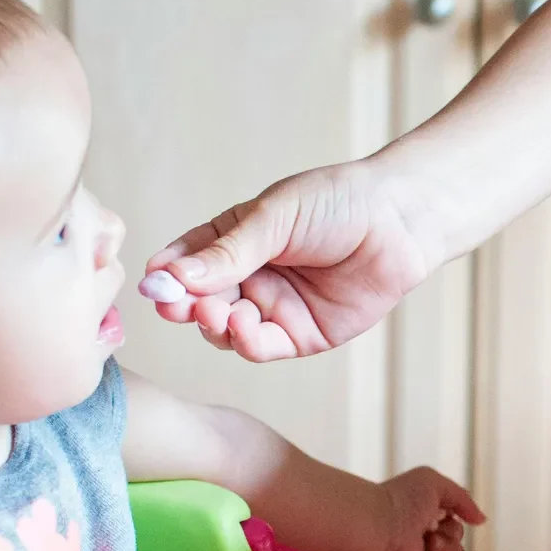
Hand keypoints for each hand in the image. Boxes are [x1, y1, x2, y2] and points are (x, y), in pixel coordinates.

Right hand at [141, 161, 461, 361]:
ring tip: (215, 312)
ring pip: (224, 329)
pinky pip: (261, 347)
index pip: (185, 261)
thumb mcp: (274, 219)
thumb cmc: (337, 203)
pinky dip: (245, 342)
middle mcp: (248, 277)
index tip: (151, 283)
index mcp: (233, 240)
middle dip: (182, 305)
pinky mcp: (301, 335)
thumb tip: (170, 276)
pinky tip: (243, 325)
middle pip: (199, 300)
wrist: (399, 221)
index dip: (166, 275)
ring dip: (212, 325)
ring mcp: (272, 308)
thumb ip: (227, 252)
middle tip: (174, 306)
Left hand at [377, 467, 484, 550]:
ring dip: (449, 549)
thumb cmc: (403, 499)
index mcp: (423, 519)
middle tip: (427, 526)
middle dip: (450, 532)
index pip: (452, 521)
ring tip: (428, 541)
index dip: (451, 514)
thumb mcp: (436, 484)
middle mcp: (422, 541)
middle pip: (457, 540)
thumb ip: (463, 499)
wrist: (381, 524)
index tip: (436, 509)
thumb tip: (481, 521)